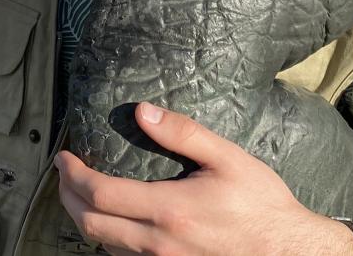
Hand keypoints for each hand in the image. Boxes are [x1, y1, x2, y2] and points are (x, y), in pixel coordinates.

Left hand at [56, 102, 352, 255]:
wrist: (289, 252)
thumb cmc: (262, 204)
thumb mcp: (228, 158)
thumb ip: (183, 133)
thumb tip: (143, 111)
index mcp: (169, 209)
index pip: (100, 194)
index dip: (73, 174)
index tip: (64, 157)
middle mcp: (158, 242)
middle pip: (90, 224)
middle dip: (67, 197)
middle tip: (63, 174)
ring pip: (103, 245)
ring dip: (83, 218)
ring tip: (78, 193)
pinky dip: (107, 237)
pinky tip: (111, 219)